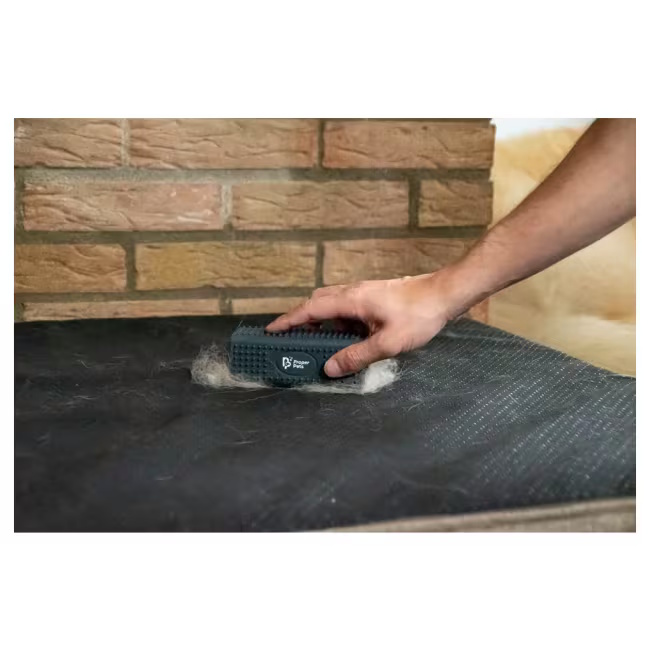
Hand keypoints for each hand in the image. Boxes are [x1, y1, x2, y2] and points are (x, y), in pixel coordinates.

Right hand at [265, 272, 454, 376]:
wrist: (444, 294)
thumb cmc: (419, 315)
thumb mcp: (388, 343)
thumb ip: (357, 356)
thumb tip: (329, 368)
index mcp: (351, 300)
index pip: (310, 309)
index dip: (288, 320)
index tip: (270, 330)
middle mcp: (353, 292)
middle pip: (317, 303)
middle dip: (302, 320)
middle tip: (293, 340)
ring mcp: (364, 293)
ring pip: (333, 305)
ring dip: (324, 323)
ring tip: (323, 345)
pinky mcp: (374, 297)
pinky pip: (348, 308)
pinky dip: (340, 322)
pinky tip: (351, 339)